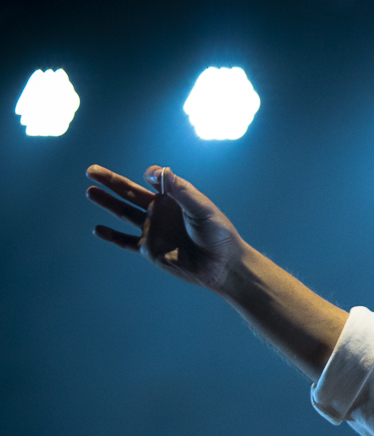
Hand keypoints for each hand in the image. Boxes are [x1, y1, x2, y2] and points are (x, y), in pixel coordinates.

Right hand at [86, 165, 245, 290]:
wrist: (222, 266)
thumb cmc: (218, 235)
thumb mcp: (202, 208)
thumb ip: (181, 191)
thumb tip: (160, 171)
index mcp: (175, 198)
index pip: (156, 179)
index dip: (152, 174)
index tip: (152, 176)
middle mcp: (161, 212)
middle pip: (130, 192)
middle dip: (111, 181)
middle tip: (91, 170)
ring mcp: (154, 230)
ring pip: (123, 213)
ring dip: (106, 202)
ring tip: (89, 190)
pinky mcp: (150, 249)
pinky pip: (126, 242)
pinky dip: (112, 237)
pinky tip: (97, 229)